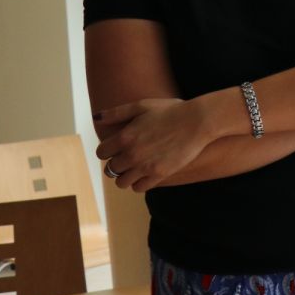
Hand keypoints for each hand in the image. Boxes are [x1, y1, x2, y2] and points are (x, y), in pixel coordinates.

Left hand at [94, 98, 215, 192]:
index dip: (107, 151)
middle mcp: (131, 153)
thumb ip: (117, 113)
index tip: (116, 149)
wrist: (198, 121)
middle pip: (111, 169)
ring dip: (126, 176)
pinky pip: (139, 188)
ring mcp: (145, 165)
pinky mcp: (159, 174)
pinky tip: (146, 175)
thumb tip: (96, 118)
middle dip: (117, 164)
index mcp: (124, 136)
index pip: (101, 153)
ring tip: (135, 169)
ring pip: (122, 182)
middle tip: (128, 159)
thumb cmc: (171, 110)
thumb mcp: (142, 105)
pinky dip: (139, 183)